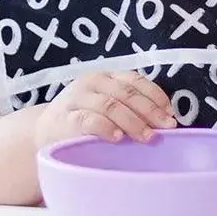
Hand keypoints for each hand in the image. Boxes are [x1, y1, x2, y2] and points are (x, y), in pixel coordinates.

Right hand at [34, 70, 175, 145]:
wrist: (45, 131)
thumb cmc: (85, 120)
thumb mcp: (107, 106)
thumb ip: (130, 108)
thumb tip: (166, 122)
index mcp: (107, 77)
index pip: (135, 81)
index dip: (156, 96)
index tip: (171, 115)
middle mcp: (92, 82)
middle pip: (126, 93)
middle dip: (150, 111)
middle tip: (165, 128)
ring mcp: (77, 98)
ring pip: (110, 105)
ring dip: (132, 122)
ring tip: (147, 137)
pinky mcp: (65, 118)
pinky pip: (89, 120)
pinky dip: (106, 128)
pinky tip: (118, 138)